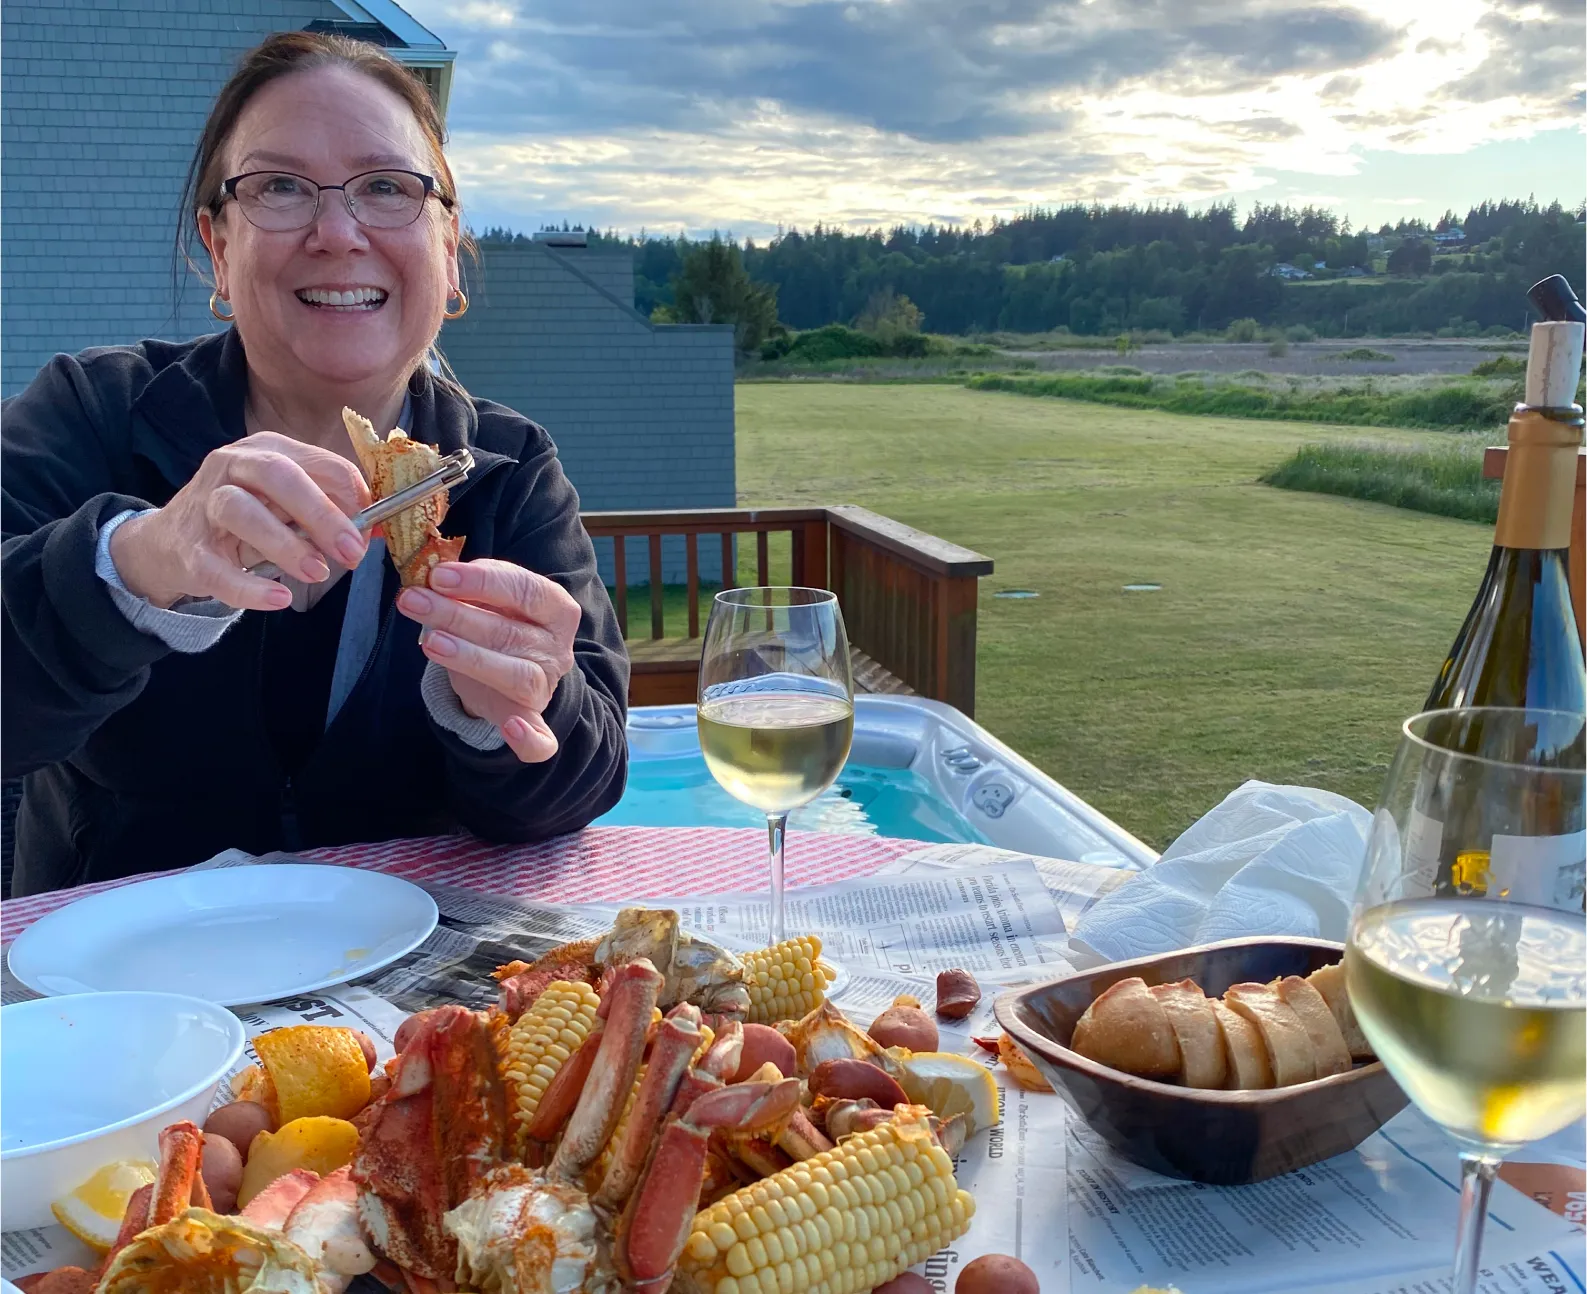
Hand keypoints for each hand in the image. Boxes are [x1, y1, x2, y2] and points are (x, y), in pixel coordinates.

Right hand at [110, 432, 370, 609]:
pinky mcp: (188, 550)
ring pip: (242, 512)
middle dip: (320, 513)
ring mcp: (204, 506)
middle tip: (352, 550)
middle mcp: (230, 467)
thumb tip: (371, 526)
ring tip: (317, 572)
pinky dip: (250, 587)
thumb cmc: (246, 520)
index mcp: (264, 451)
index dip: (347, 489)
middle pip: (276, 475)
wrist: (169, 545)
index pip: (313, 460)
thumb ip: (326, 507)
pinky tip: (279, 598)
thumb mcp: (286, 504)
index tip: (371, 521)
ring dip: (286, 544)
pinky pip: (217, 569)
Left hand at [397, 559, 581, 762]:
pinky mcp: (532, 720)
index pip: (526, 589)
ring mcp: (545, 686)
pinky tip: (512, 730)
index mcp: (555, 609)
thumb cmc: (500, 623)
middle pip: (510, 632)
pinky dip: (530, 739)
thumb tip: (437, 574)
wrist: (516, 669)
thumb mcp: (492, 599)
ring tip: (430, 642)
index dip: (483, 582)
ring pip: (516, 675)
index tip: (439, 576)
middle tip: (413, 600)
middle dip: (457, 614)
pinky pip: (542, 739)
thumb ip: (474, 586)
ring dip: (472, 659)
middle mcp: (556, 647)